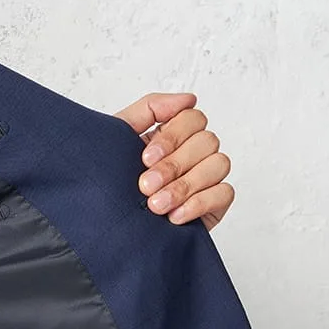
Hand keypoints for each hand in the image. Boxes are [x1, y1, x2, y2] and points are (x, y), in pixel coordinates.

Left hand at [113, 92, 233, 230]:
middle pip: (207, 140)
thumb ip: (149, 109)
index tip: (146, 158)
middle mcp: (192, 154)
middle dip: (174, 165)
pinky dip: (199, 203)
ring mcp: (205, 179)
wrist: (104, 230)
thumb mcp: (117, 139)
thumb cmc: (107, 185)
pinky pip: (224, 193)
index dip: (172, 136)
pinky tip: (174, 216)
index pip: (192, 118)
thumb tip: (188, 99)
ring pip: (218, 164)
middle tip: (146, 186)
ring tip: (156, 205)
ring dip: (185, 185)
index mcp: (171, 136)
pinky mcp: (213, 205)